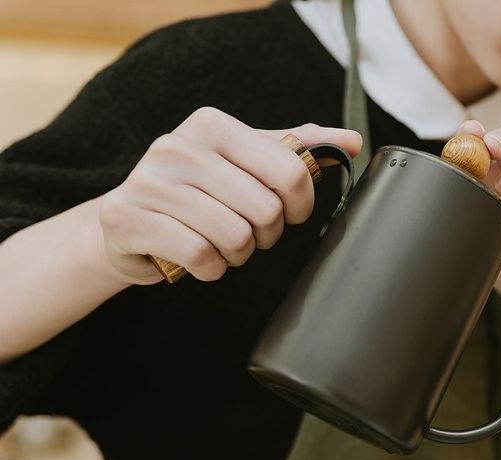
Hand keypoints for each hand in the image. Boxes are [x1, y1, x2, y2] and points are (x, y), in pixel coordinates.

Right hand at [95, 106, 361, 283]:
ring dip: (237, 255)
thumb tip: (352, 142)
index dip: (301, 204)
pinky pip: (200, 256)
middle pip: (266, 209)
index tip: (289, 214)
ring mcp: (148, 182)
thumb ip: (297, 149)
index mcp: (212, 125)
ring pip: (234, 236)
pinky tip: (199, 261)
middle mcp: (177, 146)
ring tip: (221, 246)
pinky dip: (210, 269)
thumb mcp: (246, 163)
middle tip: (248, 234)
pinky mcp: (126, 219)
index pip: (291, 169)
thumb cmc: (197, 194)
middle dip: (266, 234)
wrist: (126, 224)